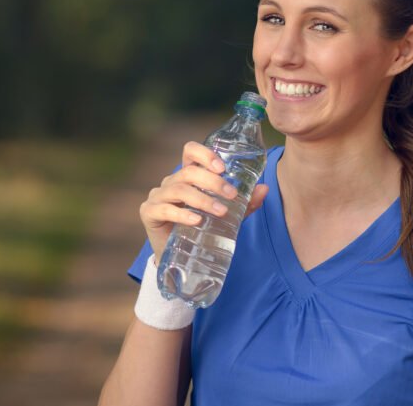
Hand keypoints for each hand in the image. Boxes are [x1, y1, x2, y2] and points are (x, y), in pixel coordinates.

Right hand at [139, 141, 268, 260]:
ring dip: (202, 199)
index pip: (190, 151)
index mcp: (187, 176)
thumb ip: (245, 204)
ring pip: (179, 189)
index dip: (204, 154)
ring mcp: (157, 196)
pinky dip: (182, 214)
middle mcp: (170, 182)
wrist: (181, 260)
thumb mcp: (227, 216)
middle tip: (231, 195)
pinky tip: (197, 221)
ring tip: (220, 211)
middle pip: (188, 172)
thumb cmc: (202, 230)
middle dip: (212, 181)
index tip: (222, 167)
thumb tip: (264, 189)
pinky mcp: (149, 213)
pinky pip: (165, 209)